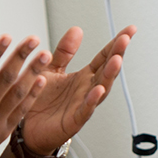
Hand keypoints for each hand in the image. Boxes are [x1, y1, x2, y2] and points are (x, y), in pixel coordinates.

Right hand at [0, 36, 46, 157]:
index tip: (6, 36)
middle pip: (5, 79)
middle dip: (20, 57)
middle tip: (34, 39)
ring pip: (17, 94)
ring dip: (33, 73)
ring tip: (45, 56)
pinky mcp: (2, 132)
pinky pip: (20, 112)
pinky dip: (31, 96)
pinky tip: (41, 80)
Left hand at [19, 25, 134, 155]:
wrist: (27, 128)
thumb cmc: (41, 100)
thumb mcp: (51, 69)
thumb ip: (64, 52)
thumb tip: (77, 30)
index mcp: (83, 76)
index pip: (104, 57)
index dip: (116, 43)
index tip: (129, 30)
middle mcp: (87, 89)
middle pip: (106, 70)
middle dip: (117, 54)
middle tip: (125, 39)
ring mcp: (83, 104)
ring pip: (102, 89)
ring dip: (110, 75)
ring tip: (116, 60)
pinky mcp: (73, 120)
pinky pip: (85, 110)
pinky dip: (93, 101)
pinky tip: (98, 90)